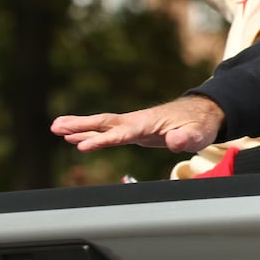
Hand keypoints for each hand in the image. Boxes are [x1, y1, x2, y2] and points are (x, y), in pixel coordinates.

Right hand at [52, 95, 224, 153]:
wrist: (204, 113)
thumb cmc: (200, 124)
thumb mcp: (198, 134)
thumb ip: (186, 138)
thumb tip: (174, 140)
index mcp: (150, 122)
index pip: (122, 133)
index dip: (102, 140)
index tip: (82, 146)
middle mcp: (138, 121)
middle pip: (105, 123)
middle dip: (81, 125)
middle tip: (56, 126)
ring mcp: (135, 125)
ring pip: (103, 125)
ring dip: (80, 127)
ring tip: (55, 128)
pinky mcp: (135, 130)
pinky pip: (109, 132)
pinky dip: (91, 134)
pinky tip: (75, 138)